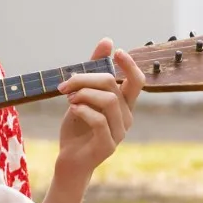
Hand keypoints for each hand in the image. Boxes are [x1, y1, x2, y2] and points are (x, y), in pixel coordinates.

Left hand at [52, 39, 143, 182]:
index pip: (137, 80)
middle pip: (113, 84)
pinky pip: (98, 120)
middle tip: (66, 84)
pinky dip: (82, 110)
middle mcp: (126, 117)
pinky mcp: (108, 145)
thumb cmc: (78, 127)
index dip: (129, 64)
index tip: (116, 52)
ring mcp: (119, 132)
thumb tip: (107, 41)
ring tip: (68, 98)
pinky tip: (71, 110)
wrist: (70, 161)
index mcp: (124, 104)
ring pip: (107, 100)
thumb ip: (94, 71)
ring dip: (83, 94)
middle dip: (86, 78)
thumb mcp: (83, 95)